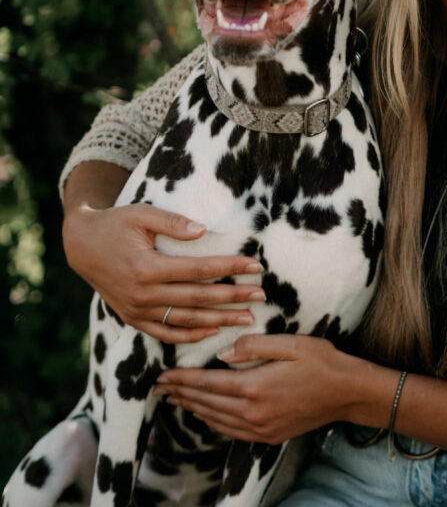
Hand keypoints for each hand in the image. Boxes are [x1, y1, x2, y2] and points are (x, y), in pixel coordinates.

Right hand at [62, 201, 264, 343]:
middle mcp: (142, 294)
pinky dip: (189, 336)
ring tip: (246, 319)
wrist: (81, 245)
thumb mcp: (141, 214)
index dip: (229, 269)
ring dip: (219, 321)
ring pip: (185, 321)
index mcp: (146, 267)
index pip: (199, 270)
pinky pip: (165, 333)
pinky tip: (212, 332)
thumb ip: (172, 222)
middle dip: (232, 298)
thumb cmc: (115, 224)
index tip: (254, 267)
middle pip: (198, 299)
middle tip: (260, 296)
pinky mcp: (132, 318)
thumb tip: (203, 230)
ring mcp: (137, 310)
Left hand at [155, 334, 355, 441]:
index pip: (207, 383)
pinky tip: (205, 413)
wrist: (347, 392)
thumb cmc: (321, 361)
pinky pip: (231, 430)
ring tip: (175, 399)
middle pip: (206, 403)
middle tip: (159, 388)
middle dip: (181, 394)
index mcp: (254, 386)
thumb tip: (222, 354)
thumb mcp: (289, 343)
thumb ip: (253, 346)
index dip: (182, 380)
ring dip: (193, 408)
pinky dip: (213, 421)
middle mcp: (253, 412)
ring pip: (216, 419)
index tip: (162, 375)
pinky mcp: (269, 434)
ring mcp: (261, 427)